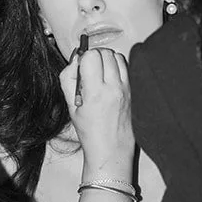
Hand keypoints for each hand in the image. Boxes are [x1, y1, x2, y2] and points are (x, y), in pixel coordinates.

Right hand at [59, 46, 134, 176]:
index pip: (91, 56)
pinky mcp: (133, 91)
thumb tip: (75, 60)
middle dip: (95, 56)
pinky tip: (111, 78)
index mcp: (95, 93)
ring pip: (118, 56)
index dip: (83, 57)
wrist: (111, 149)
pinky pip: (127, 67)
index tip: (80, 66)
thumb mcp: (71, 107)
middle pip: (105, 52)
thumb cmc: (90, 132)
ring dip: (107, 59)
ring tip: (101, 73)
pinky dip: (118, 66)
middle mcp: (113, 89)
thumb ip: (68, 79)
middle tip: (89, 68)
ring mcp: (126, 89)